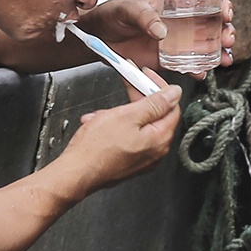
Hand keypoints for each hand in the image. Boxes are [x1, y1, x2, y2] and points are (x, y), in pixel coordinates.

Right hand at [62, 82, 182, 191]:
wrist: (76, 173)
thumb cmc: (96, 149)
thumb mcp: (127, 115)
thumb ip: (155, 103)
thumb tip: (174, 94)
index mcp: (160, 139)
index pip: (172, 107)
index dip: (160, 87)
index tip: (147, 77)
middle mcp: (155, 152)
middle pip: (155, 116)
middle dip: (138, 99)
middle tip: (127, 85)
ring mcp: (142, 159)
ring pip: (138, 126)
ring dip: (122, 113)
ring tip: (104, 113)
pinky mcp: (128, 163)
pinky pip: (128, 138)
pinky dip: (116, 127)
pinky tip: (100, 125)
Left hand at [77, 0, 236, 75]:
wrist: (98, 37)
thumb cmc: (113, 14)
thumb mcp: (127, 9)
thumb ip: (144, 16)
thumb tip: (161, 30)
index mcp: (173, 3)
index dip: (220, 4)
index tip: (226, 11)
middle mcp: (180, 22)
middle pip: (211, 25)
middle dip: (225, 31)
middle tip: (228, 38)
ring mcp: (176, 42)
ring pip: (205, 47)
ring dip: (219, 52)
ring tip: (225, 59)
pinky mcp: (168, 60)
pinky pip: (188, 65)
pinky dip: (198, 70)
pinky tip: (203, 72)